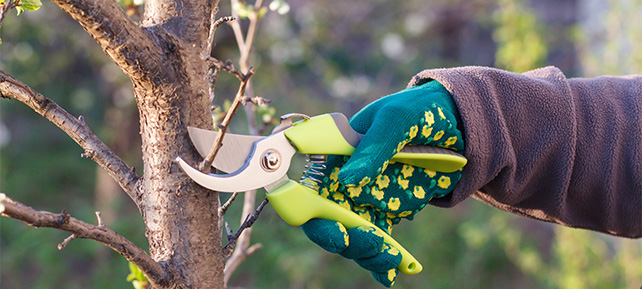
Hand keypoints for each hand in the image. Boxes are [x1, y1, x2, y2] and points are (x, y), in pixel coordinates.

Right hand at [301, 80, 464, 286]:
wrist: (454, 122)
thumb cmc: (417, 110)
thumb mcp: (397, 119)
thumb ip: (373, 147)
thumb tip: (348, 180)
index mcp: (334, 155)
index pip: (309, 190)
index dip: (312, 214)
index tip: (337, 228)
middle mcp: (343, 181)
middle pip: (327, 221)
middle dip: (344, 239)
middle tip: (372, 243)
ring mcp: (364, 199)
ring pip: (353, 236)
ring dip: (367, 253)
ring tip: (392, 259)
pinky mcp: (386, 212)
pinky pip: (379, 241)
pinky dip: (384, 262)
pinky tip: (394, 273)